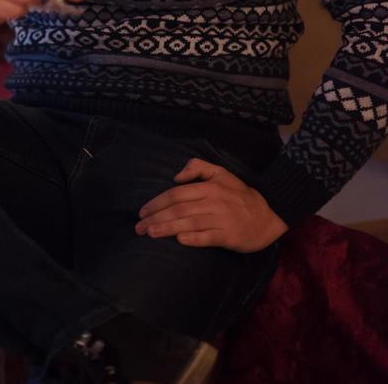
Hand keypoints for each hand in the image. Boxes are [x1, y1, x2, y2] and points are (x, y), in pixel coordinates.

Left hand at [135, 157, 287, 252]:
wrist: (268, 215)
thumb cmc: (240, 194)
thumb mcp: (221, 172)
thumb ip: (198, 167)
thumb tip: (176, 176)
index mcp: (209, 187)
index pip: (177, 193)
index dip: (157, 202)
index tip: (142, 211)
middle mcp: (213, 202)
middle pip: (178, 209)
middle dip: (155, 217)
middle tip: (138, 227)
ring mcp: (220, 219)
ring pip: (188, 223)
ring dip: (167, 228)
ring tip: (149, 233)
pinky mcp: (228, 236)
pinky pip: (207, 237)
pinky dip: (192, 238)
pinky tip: (178, 240)